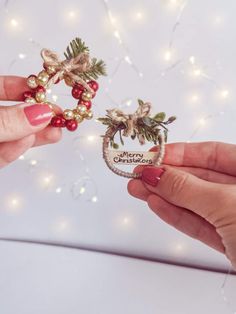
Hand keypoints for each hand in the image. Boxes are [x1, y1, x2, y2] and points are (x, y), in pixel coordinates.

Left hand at [0, 76, 61, 167]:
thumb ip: (5, 121)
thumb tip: (40, 113)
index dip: (21, 85)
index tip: (44, 88)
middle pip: (10, 114)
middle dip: (35, 115)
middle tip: (58, 116)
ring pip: (10, 136)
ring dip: (32, 135)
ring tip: (55, 133)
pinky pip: (1, 155)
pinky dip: (16, 150)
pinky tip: (30, 142)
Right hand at [128, 142, 235, 269]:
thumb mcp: (226, 203)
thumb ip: (187, 188)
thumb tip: (156, 174)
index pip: (213, 154)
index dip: (181, 152)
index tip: (154, 154)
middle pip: (199, 177)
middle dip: (166, 175)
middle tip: (139, 172)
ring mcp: (235, 218)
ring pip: (194, 202)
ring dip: (164, 195)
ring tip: (137, 188)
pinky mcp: (228, 241)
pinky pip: (197, 223)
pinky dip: (175, 214)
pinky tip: (155, 204)